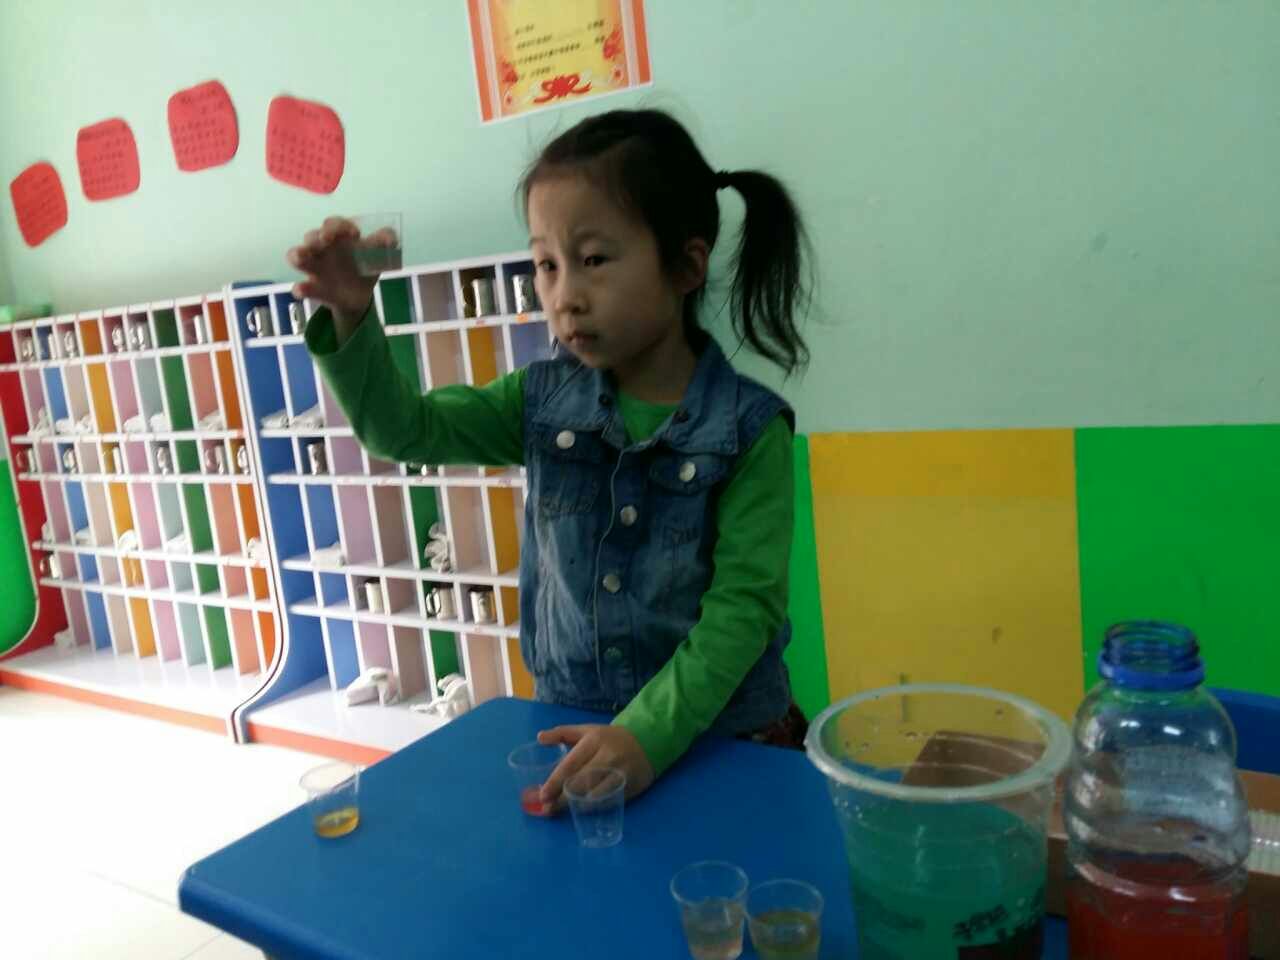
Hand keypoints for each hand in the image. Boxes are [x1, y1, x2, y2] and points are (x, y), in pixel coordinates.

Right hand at [285, 216, 384, 319]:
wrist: (360, 295)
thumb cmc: (365, 265)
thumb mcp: (378, 254)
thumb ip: (385, 241)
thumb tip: (391, 240)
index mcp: (338, 237)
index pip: (334, 223)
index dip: (340, 225)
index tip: (354, 233)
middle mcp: (322, 248)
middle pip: (312, 236)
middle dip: (317, 236)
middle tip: (326, 240)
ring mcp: (314, 267)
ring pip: (297, 255)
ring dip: (297, 254)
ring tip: (301, 257)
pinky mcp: (313, 288)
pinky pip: (301, 287)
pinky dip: (300, 288)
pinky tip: (302, 289)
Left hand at [537, 724, 654, 812]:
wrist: (646, 742)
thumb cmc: (610, 738)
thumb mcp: (587, 730)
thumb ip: (562, 733)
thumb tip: (539, 737)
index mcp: (594, 741)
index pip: (571, 764)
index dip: (555, 781)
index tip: (542, 795)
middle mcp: (608, 757)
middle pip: (581, 782)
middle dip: (561, 798)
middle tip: (547, 808)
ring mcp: (620, 773)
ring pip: (594, 795)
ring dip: (576, 805)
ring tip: (560, 810)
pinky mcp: (629, 787)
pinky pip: (608, 802)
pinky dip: (593, 808)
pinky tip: (581, 810)